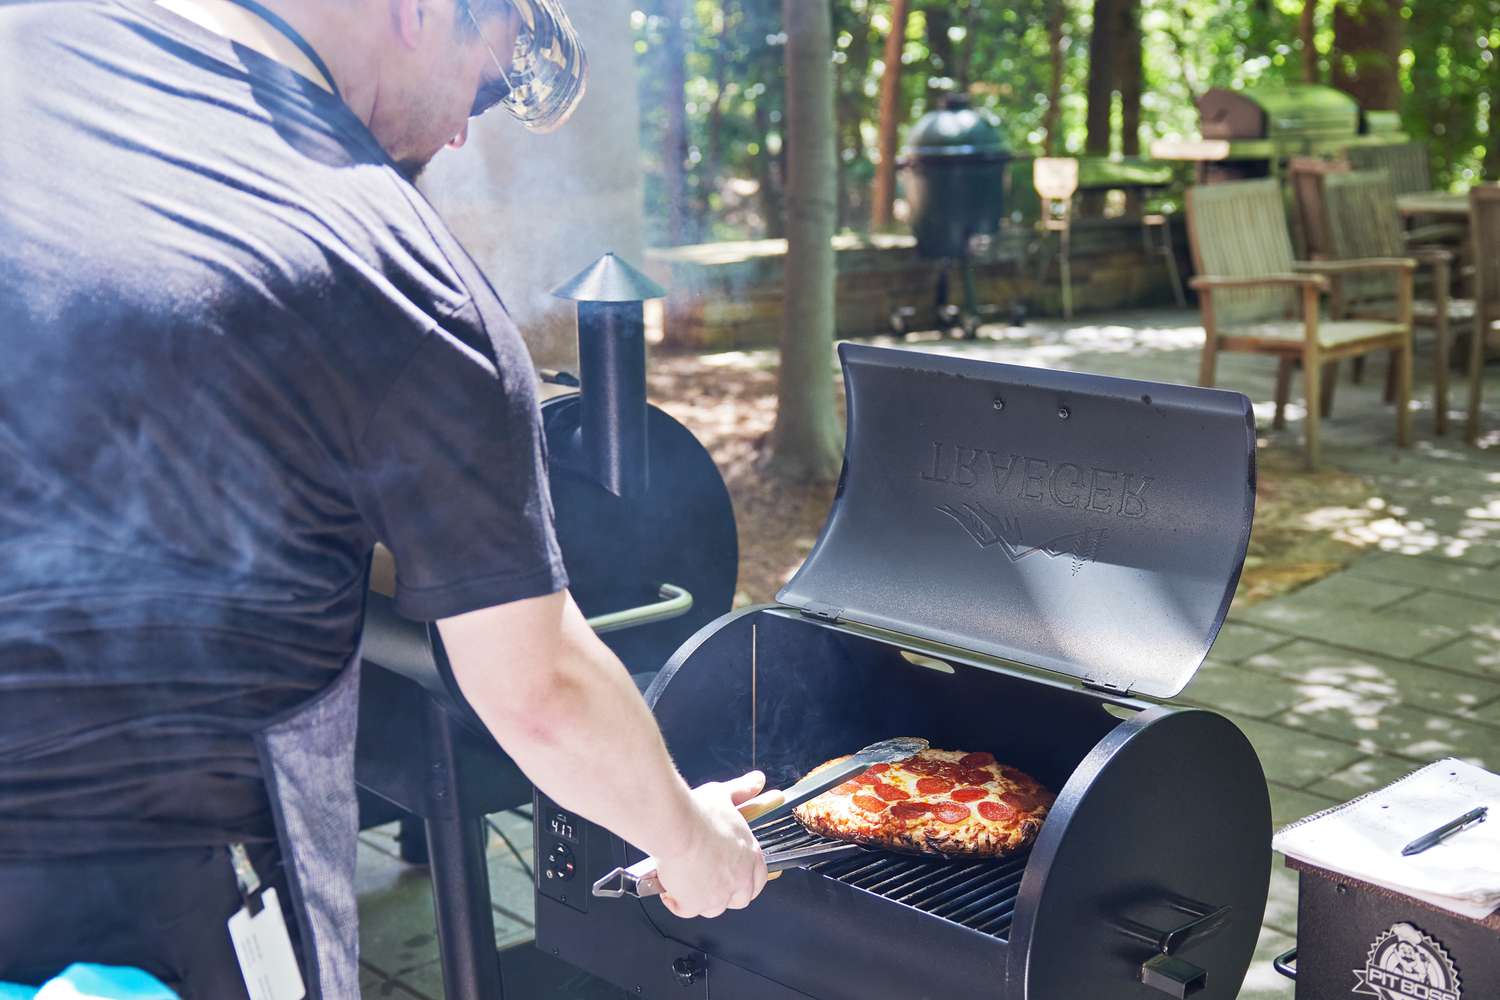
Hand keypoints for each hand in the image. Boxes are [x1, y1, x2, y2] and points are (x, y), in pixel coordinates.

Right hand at [654, 771, 769, 918]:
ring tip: (686, 881)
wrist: (675, 826)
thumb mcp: (723, 796)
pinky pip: (686, 910)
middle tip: (706, 879)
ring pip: (713, 908)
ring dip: (700, 898)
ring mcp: (718, 895)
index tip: (733, 877)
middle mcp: (739, 880)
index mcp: (750, 856)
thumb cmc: (699, 811)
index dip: (746, 881)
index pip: (759, 880)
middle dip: (724, 893)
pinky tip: (669, 890)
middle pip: (739, 900)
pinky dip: (677, 902)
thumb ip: (742, 791)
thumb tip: (758, 779)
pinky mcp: (695, 903)